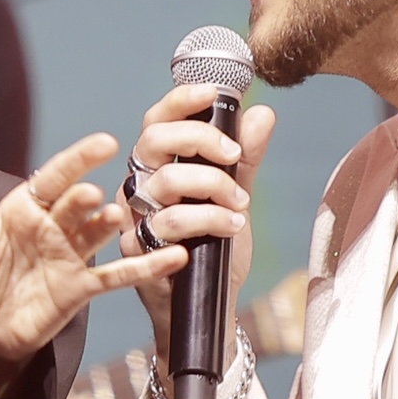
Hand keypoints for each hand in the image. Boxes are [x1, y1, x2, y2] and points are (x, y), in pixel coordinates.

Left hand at [0, 133, 184, 398]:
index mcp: (24, 209)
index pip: (53, 177)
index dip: (78, 159)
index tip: (106, 143)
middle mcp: (53, 225)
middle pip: (76, 204)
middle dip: (83, 199)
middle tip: (91, 197)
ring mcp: (72, 254)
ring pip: (98, 233)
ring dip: (109, 224)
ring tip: (118, 218)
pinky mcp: (84, 287)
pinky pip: (119, 274)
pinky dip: (147, 266)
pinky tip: (176, 257)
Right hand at [118, 86, 276, 363]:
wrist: (209, 306)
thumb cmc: (214, 248)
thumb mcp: (235, 196)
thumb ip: (245, 158)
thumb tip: (262, 113)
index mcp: (157, 165)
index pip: (158, 120)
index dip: (182, 100)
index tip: (217, 92)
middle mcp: (139, 186)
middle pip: (153, 140)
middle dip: (200, 139)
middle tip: (235, 154)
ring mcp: (134, 217)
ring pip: (165, 181)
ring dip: (213, 185)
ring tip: (241, 204)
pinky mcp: (137, 249)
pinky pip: (168, 225)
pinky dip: (207, 219)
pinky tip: (232, 226)